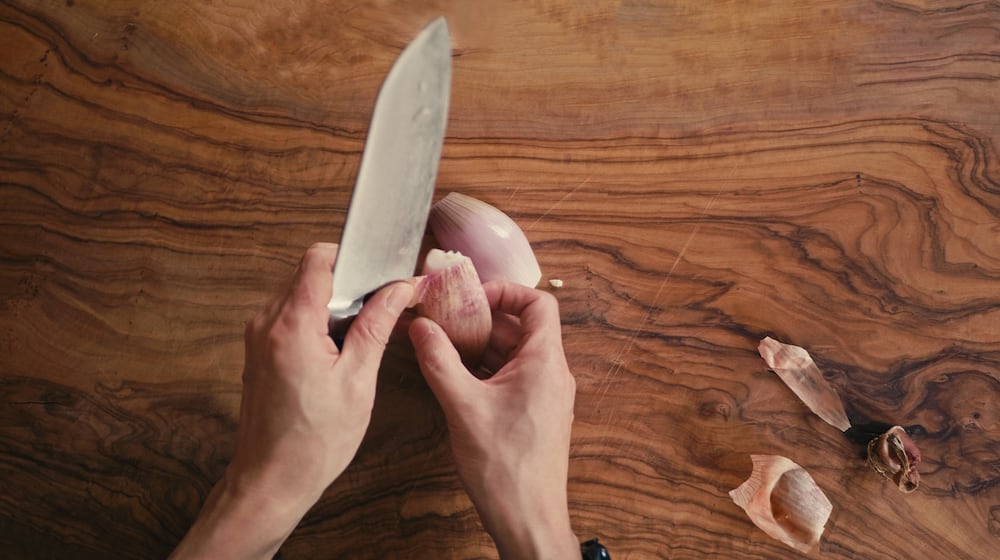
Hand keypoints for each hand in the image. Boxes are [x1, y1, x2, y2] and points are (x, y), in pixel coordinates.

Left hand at [171, 242, 412, 558]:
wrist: (271, 481)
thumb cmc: (314, 442)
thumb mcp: (359, 380)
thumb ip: (377, 326)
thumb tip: (399, 290)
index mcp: (292, 326)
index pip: (318, 259)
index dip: (352, 258)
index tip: (378, 273)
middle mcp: (267, 324)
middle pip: (309, 274)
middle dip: (347, 284)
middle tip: (377, 310)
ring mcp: (258, 337)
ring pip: (299, 293)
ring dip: (332, 304)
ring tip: (357, 339)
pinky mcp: (258, 351)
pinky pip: (289, 316)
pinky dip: (316, 322)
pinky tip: (337, 352)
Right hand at [409, 281, 578, 558]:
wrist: (528, 518)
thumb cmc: (505, 468)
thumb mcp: (462, 406)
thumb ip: (439, 361)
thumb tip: (421, 328)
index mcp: (545, 363)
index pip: (538, 303)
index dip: (506, 291)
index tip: (473, 298)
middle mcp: (552, 374)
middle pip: (523, 327)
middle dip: (485, 319)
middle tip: (448, 319)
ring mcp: (546, 395)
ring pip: (517, 353)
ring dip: (484, 345)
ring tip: (447, 346)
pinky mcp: (536, 413)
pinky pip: (515, 376)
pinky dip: (489, 369)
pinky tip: (459, 377)